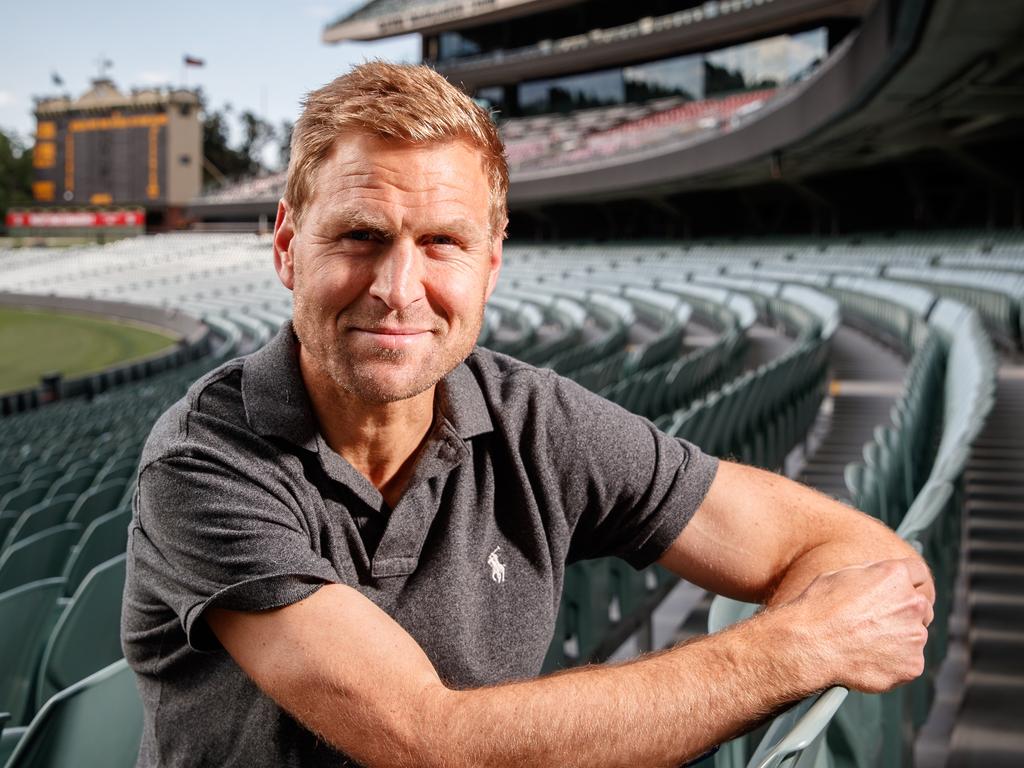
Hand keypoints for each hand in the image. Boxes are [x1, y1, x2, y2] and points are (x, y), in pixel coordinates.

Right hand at [779, 558, 934, 693]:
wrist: (810, 645)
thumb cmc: (818, 608)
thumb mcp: (840, 575)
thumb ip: (871, 575)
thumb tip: (879, 577)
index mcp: (895, 576)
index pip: (918, 572)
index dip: (909, 581)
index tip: (902, 591)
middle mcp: (912, 603)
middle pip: (922, 606)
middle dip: (905, 612)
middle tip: (878, 621)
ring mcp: (915, 636)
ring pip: (914, 635)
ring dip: (899, 638)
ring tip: (866, 643)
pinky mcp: (913, 664)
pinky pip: (908, 661)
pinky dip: (894, 662)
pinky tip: (869, 658)